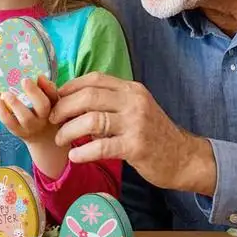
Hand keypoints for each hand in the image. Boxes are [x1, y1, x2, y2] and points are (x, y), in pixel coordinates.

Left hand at [0, 78, 54, 143]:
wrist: (42, 136)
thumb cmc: (46, 113)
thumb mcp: (52, 102)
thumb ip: (48, 89)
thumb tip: (40, 77)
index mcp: (53, 109)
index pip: (54, 97)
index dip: (47, 86)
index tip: (39, 76)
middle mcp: (43, 119)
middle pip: (42, 106)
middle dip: (33, 92)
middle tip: (24, 80)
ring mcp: (29, 127)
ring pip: (24, 117)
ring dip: (14, 103)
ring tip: (5, 92)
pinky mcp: (16, 130)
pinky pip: (7, 121)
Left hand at [47, 72, 215, 193]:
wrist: (183, 158)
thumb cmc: (152, 133)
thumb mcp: (134, 109)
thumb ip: (109, 103)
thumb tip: (72, 101)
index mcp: (131, 89)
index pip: (95, 79)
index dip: (70, 87)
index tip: (56, 98)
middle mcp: (134, 102)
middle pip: (89, 97)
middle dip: (64, 108)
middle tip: (52, 119)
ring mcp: (136, 124)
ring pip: (92, 121)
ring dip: (69, 130)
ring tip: (60, 139)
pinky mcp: (136, 146)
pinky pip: (102, 146)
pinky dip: (83, 151)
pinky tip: (74, 156)